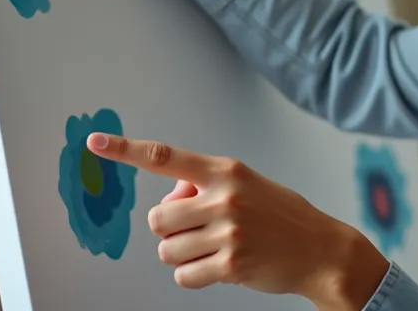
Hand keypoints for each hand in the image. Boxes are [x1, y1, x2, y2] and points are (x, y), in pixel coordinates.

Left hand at [85, 132, 389, 309]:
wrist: (321, 250)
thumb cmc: (282, 216)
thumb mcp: (249, 187)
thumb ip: (208, 188)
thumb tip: (169, 203)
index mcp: (227, 171)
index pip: (166, 157)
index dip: (126, 150)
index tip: (95, 142)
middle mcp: (225, 197)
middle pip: (158, 219)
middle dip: (170, 230)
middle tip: (198, 230)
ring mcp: (228, 232)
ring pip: (167, 250)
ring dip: (183, 255)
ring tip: (215, 249)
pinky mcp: (230, 264)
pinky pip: (183, 275)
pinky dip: (195, 275)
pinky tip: (222, 267)